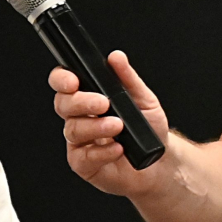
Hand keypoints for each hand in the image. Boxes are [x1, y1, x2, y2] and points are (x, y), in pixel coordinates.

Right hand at [49, 50, 170, 196]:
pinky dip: (102, 152)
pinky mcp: (83, 164)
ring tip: (118, 126)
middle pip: (63, 104)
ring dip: (96, 127)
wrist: (159, 161)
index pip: (63, 83)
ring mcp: (79, 141)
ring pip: (73, 130)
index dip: (62, 79)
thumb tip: (116, 57)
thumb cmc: (149, 128)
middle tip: (104, 104)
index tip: (73, 81)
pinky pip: (84, 157)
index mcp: (88, 96)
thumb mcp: (144, 99)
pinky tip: (118, 148)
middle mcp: (80, 117)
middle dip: (81, 102)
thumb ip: (128, 78)